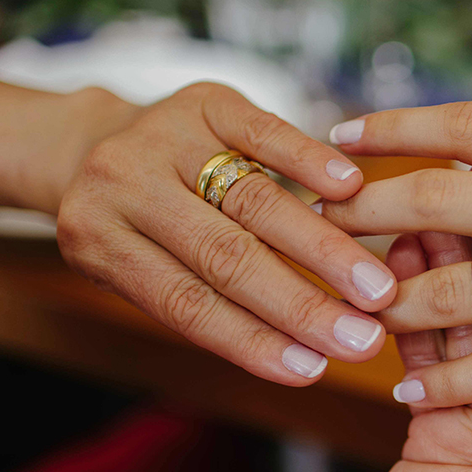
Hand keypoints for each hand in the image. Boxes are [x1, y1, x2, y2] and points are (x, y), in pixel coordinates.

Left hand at [55, 83, 395, 384]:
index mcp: (97, 240)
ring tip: (376, 288)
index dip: (253, 340)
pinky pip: (265, 133)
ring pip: (254, 201)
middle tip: (363, 338)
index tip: (314, 371)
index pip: (187, 304)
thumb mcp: (139, 270)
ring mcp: (164, 135)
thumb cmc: (132, 228)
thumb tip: (305, 357)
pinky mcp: (204, 100)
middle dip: (302, 304)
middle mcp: (122, 183)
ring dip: (323, 249)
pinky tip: (351, 189)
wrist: (96, 142)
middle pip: (225, 256)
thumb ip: (205, 305)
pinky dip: (309, 162)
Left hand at [318, 102, 471, 412]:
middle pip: (439, 197)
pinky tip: (408, 386)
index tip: (342, 132)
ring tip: (350, 311)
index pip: (466, 125)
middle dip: (366, 208)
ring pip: (455, 286)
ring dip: (392, 298)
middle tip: (316, 220)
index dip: (396, 126)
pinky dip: (447, 377)